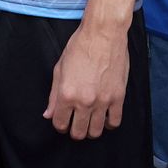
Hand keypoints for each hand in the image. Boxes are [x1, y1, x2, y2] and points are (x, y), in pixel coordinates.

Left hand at [43, 21, 128, 139]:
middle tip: (75, 122)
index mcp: (67, 94)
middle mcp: (85, 101)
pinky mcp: (119, 97)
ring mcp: (103, 101)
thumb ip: (53, 95)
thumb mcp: (59, 69)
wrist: (103, 35)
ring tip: (89, 121)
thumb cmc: (79, 47)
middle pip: (79, 132)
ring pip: (96, 131)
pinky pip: (115, 122)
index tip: (62, 121)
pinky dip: (108, 124)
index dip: (60, 125)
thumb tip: (48, 115)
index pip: (60, 123)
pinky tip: (104, 117)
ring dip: (91, 129)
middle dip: (75, 130)